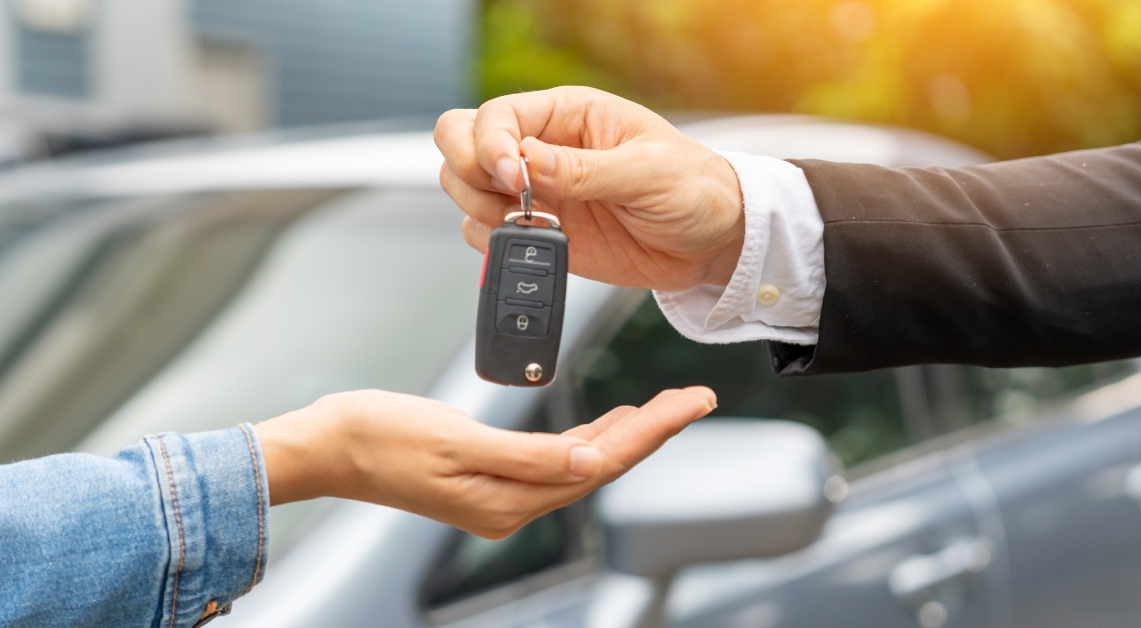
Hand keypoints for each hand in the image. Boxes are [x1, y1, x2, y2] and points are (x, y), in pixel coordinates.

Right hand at [255, 387, 716, 538]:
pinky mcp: (488, 477)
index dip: (652, 431)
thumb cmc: (380, 436)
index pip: (601, 463)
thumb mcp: (455, 440)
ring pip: (582, 462)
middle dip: (652, 430)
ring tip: (665, 406)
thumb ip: (527, 457)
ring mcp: (500, 493)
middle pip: (601, 464)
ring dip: (625, 433)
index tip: (690, 403)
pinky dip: (587, 438)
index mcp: (508, 500)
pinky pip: (554, 459)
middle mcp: (511, 505)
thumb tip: (590, 464)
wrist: (328, 445)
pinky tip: (605, 424)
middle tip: (694, 398)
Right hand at [435, 86, 744, 291]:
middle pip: (461, 143)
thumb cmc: (693, 188)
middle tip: (508, 199)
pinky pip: (485, 234)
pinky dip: (495, 244)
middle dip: (469, 172)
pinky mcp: (540, 232)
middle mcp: (542, 149)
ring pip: (464, 188)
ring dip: (480, 209)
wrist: (712, 241)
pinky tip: (536, 242)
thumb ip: (584, 170)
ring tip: (529, 223)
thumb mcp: (647, 172)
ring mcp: (535, 192)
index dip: (490, 145)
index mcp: (567, 115)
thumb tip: (527, 160)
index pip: (496, 116)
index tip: (514, 177)